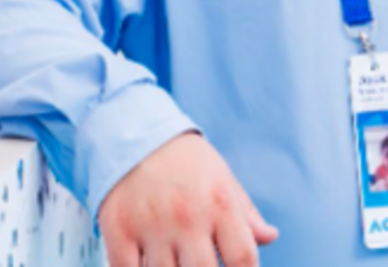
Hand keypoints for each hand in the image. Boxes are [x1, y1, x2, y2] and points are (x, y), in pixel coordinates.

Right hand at [98, 132, 278, 266]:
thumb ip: (246, 215)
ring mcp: (151, 225)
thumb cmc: (188, 163)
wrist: (136, 134)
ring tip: (177, 260)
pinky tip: (148, 263)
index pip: (243, 258)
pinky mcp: (118, 231)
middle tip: (200, 264)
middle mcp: (187, 215)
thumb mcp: (223, 180)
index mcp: (219, 203)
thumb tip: (270, 237)